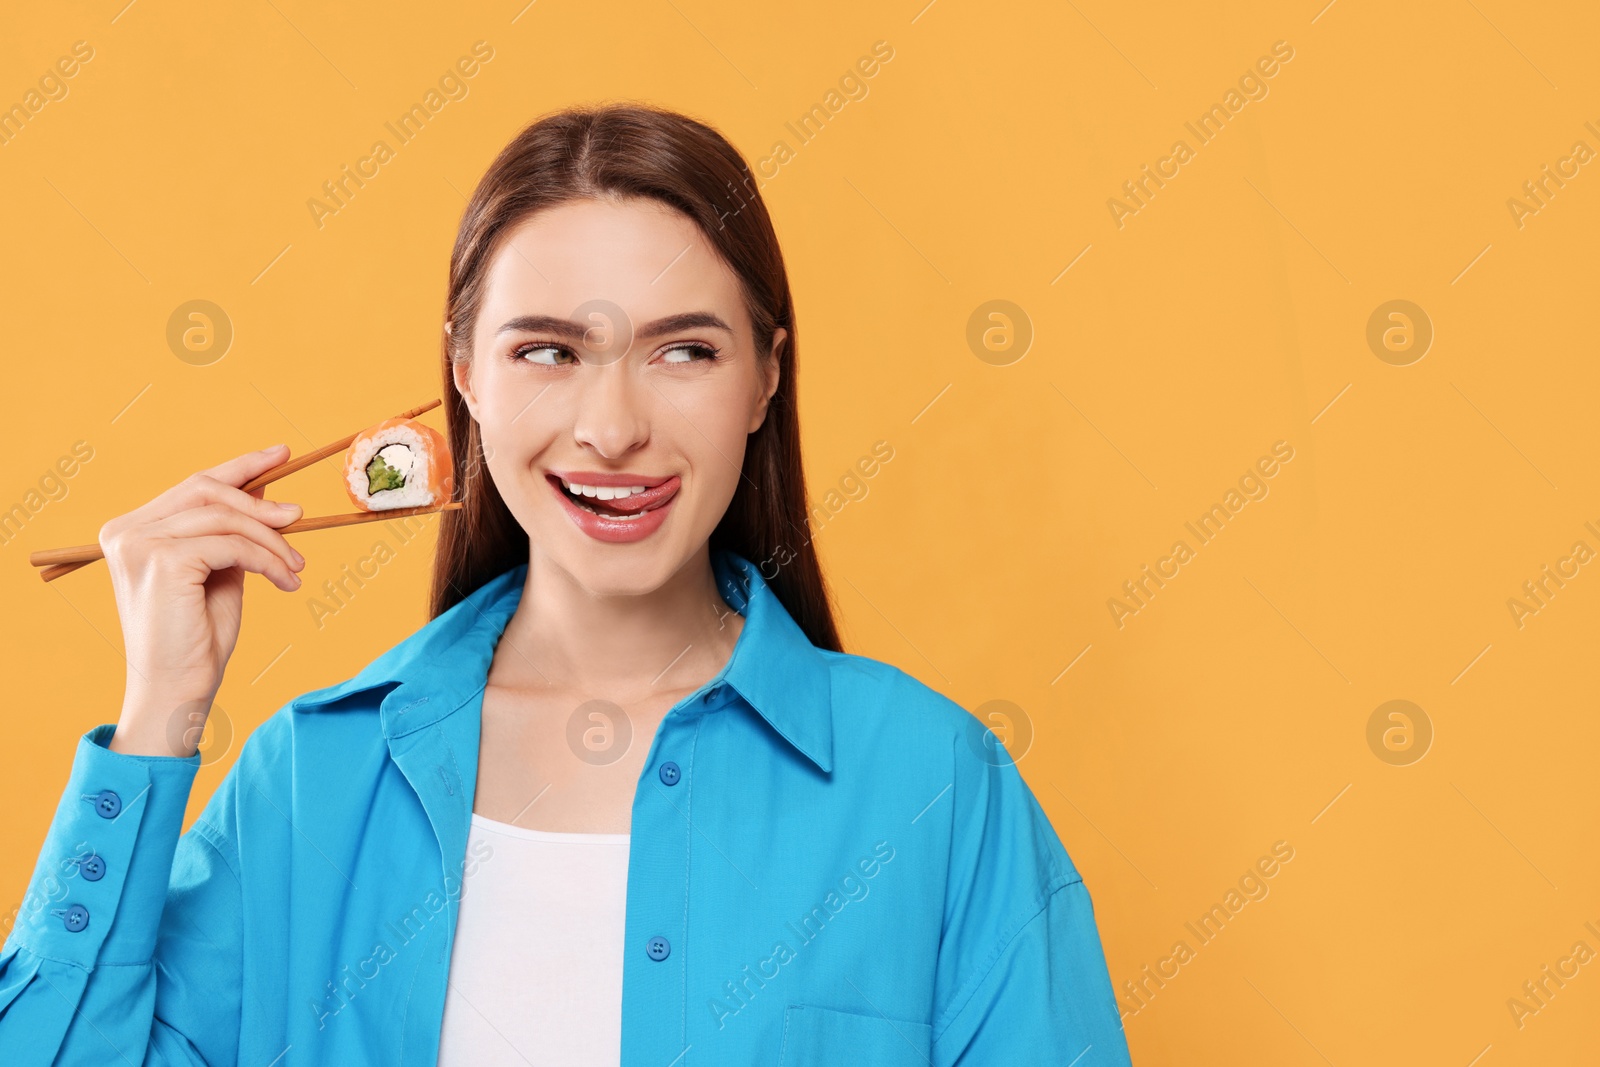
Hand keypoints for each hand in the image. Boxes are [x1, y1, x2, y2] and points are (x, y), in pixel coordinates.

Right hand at [100, 444, 304, 755]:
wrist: (177, 689)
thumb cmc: (196, 638)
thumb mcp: (220, 572)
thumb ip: (231, 533)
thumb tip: (265, 491)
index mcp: (131, 530)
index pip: (193, 484)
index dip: (240, 465)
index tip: (281, 454)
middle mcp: (126, 531)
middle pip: (208, 490)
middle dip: (260, 502)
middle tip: (299, 518)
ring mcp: (139, 544)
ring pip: (226, 519)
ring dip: (272, 541)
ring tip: (295, 568)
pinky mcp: (163, 561)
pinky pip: (232, 545)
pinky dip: (267, 560)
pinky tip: (285, 581)